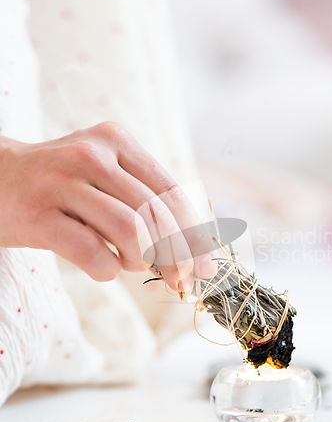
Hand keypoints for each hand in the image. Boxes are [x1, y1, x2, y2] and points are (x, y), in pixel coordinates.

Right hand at [0, 122, 217, 288]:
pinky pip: (91, 251)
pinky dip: (107, 269)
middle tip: (178, 279)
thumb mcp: (108, 177)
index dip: (194, 233)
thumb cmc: (64, 185)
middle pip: (155, 213)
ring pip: (130, 230)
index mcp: (117, 141)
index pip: (171, 192)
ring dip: (140, 259)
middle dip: (176, 256)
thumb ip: (150, 205)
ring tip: (129, 262)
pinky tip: (102, 266)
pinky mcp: (35, 216)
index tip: (205, 266)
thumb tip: (198, 257)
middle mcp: (91, 155)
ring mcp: (60, 183)